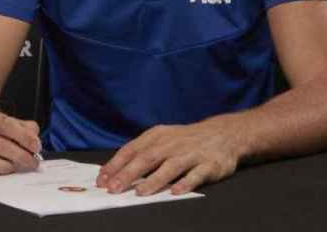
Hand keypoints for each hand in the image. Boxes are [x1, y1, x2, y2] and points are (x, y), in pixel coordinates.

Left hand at [96, 119, 242, 195]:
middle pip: (147, 159)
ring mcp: (191, 154)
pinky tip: (175, 192)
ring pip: (170, 167)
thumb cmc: (186, 139)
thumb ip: (141, 151)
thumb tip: (114, 170)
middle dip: (128, 174)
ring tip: (140, 192)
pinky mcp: (209, 164)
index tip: (102, 178)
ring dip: (154, 180)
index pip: (132, 150)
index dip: (116, 164)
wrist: (224, 133)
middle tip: (113, 188)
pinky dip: (186, 183)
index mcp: (157, 136)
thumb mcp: (162, 138)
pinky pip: (196, 175)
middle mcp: (172, 144)